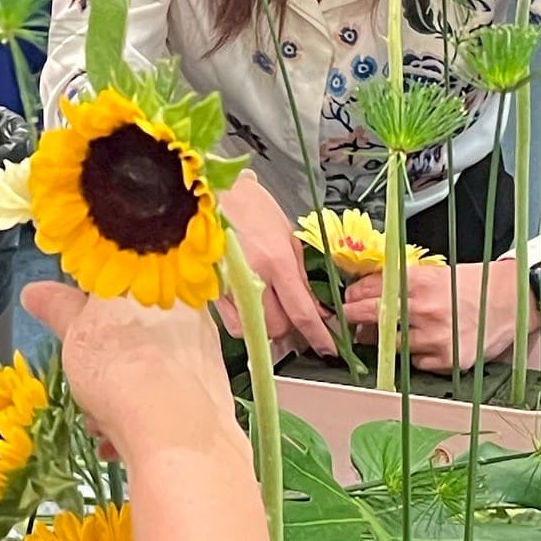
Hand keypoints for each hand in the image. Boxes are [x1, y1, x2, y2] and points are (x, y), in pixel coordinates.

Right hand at [21, 282, 236, 461]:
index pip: (117, 289)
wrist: (173, 427)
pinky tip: (120, 438)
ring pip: (148, 368)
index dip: (90, 315)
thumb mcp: (75, 332)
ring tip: (99, 421)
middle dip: (103, 362)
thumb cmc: (121, 367)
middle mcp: (186, 309)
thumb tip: (35, 292)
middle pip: (132, 332)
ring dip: (119, 394)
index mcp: (154, 282)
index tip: (75, 338)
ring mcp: (201, 350)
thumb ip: (57, 308)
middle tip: (84, 384)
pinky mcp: (209, 391)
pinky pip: (166, 397)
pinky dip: (142, 414)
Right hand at [216, 172, 337, 358]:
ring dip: (267, 324)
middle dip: (290, 326)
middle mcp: (251, 277)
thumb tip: (315, 308)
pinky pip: (233, 323)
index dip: (318, 335)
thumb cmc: (252, 207)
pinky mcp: (211, 290)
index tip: (329, 348)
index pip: (301, 312)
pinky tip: (251, 304)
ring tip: (271, 305)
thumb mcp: (287, 236)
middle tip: (294, 311)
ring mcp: (228, 287)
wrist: (212, 192)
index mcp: (276, 260)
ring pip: (254, 329)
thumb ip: (300, 276)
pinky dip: (246, 321)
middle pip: (277, 327)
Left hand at [342, 255, 524, 374]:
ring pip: (391, 344)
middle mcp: (425, 310)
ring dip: (382, 341)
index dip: (354, 295)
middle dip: (353, 318)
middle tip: (346, 320)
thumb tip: (366, 293)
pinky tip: (419, 345)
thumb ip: (403, 283)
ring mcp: (435, 338)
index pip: (371, 289)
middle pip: (372, 316)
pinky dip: (412, 355)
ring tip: (382, 335)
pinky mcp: (447, 360)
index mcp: (420, 282)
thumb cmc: (472, 285)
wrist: (511, 301)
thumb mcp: (435, 274)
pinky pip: (415, 362)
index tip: (347, 299)